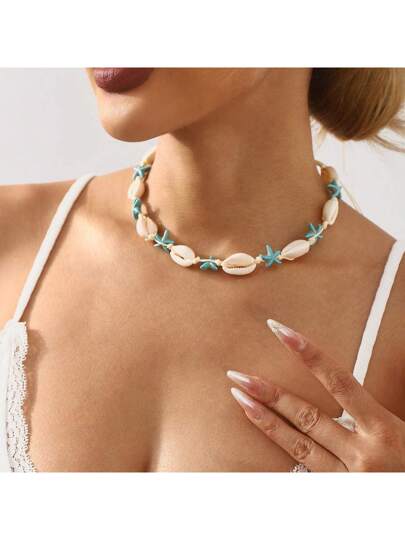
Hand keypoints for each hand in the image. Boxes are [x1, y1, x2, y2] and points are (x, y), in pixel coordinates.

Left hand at [227, 319, 404, 471]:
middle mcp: (362, 454)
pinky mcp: (338, 496)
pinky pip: (304, 473)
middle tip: (239, 376)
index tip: (282, 332)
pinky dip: (284, 455)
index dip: (309, 354)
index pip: (339, 382)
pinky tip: (264, 436)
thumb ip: (367, 414)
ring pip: (298, 445)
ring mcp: (347, 479)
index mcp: (383, 429)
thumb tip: (338, 391)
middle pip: (307, 416)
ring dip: (266, 421)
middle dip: (271, 393)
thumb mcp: (399, 432)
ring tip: (241, 399)